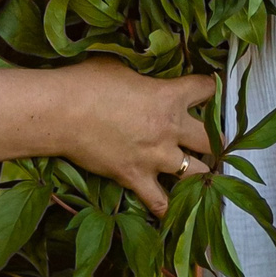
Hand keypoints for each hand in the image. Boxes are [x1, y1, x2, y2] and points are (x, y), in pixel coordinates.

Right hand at [53, 55, 214, 213]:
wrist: (61, 112)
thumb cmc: (86, 82)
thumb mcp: (121, 66)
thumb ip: (142, 74)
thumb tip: (144, 73)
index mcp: (170, 96)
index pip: (206, 89)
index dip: (209, 88)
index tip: (206, 90)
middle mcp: (170, 129)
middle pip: (212, 139)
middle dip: (213, 140)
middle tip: (209, 141)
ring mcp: (155, 157)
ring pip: (197, 174)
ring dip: (200, 174)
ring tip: (200, 175)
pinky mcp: (136, 178)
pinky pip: (160, 202)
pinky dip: (168, 208)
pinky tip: (174, 210)